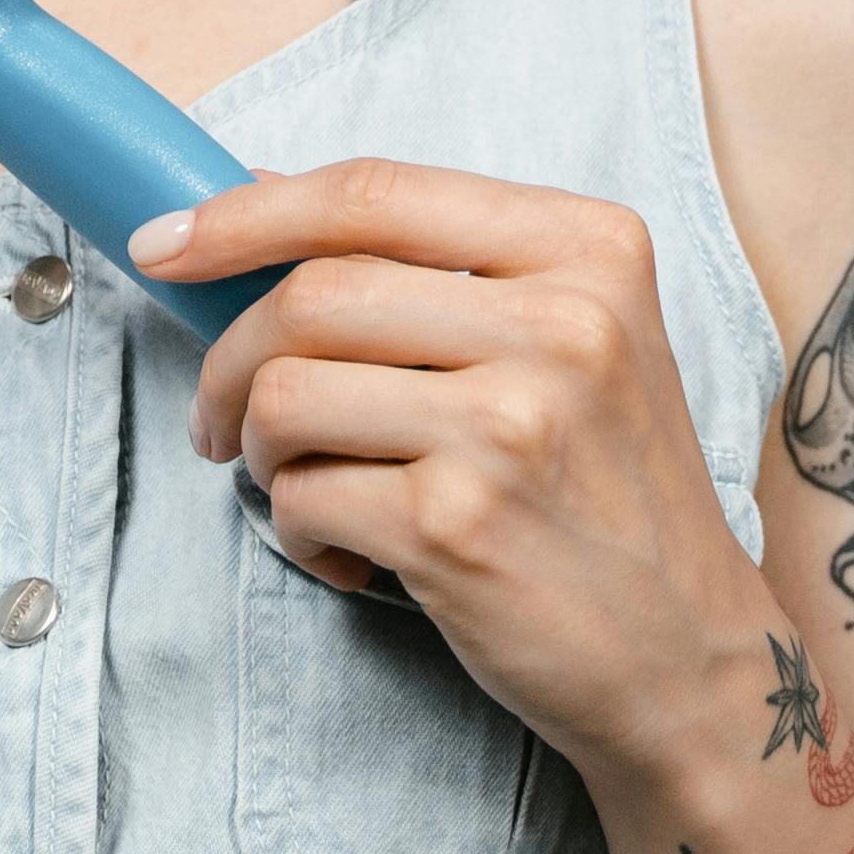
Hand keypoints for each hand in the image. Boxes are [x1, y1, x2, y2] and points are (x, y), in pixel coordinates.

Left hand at [138, 161, 780, 793]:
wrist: (688, 660)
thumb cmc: (606, 494)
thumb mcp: (570, 344)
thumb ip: (437, 267)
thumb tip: (257, 194)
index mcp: (591, 249)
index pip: (373, 193)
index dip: (245, 211)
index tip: (165, 241)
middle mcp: (564, 324)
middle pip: (312, 292)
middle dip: (230, 358)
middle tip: (225, 419)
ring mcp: (511, 426)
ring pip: (286, 393)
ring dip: (258, 450)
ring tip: (304, 486)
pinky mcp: (459, 527)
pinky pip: (303, 497)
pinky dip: (300, 532)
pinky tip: (354, 556)